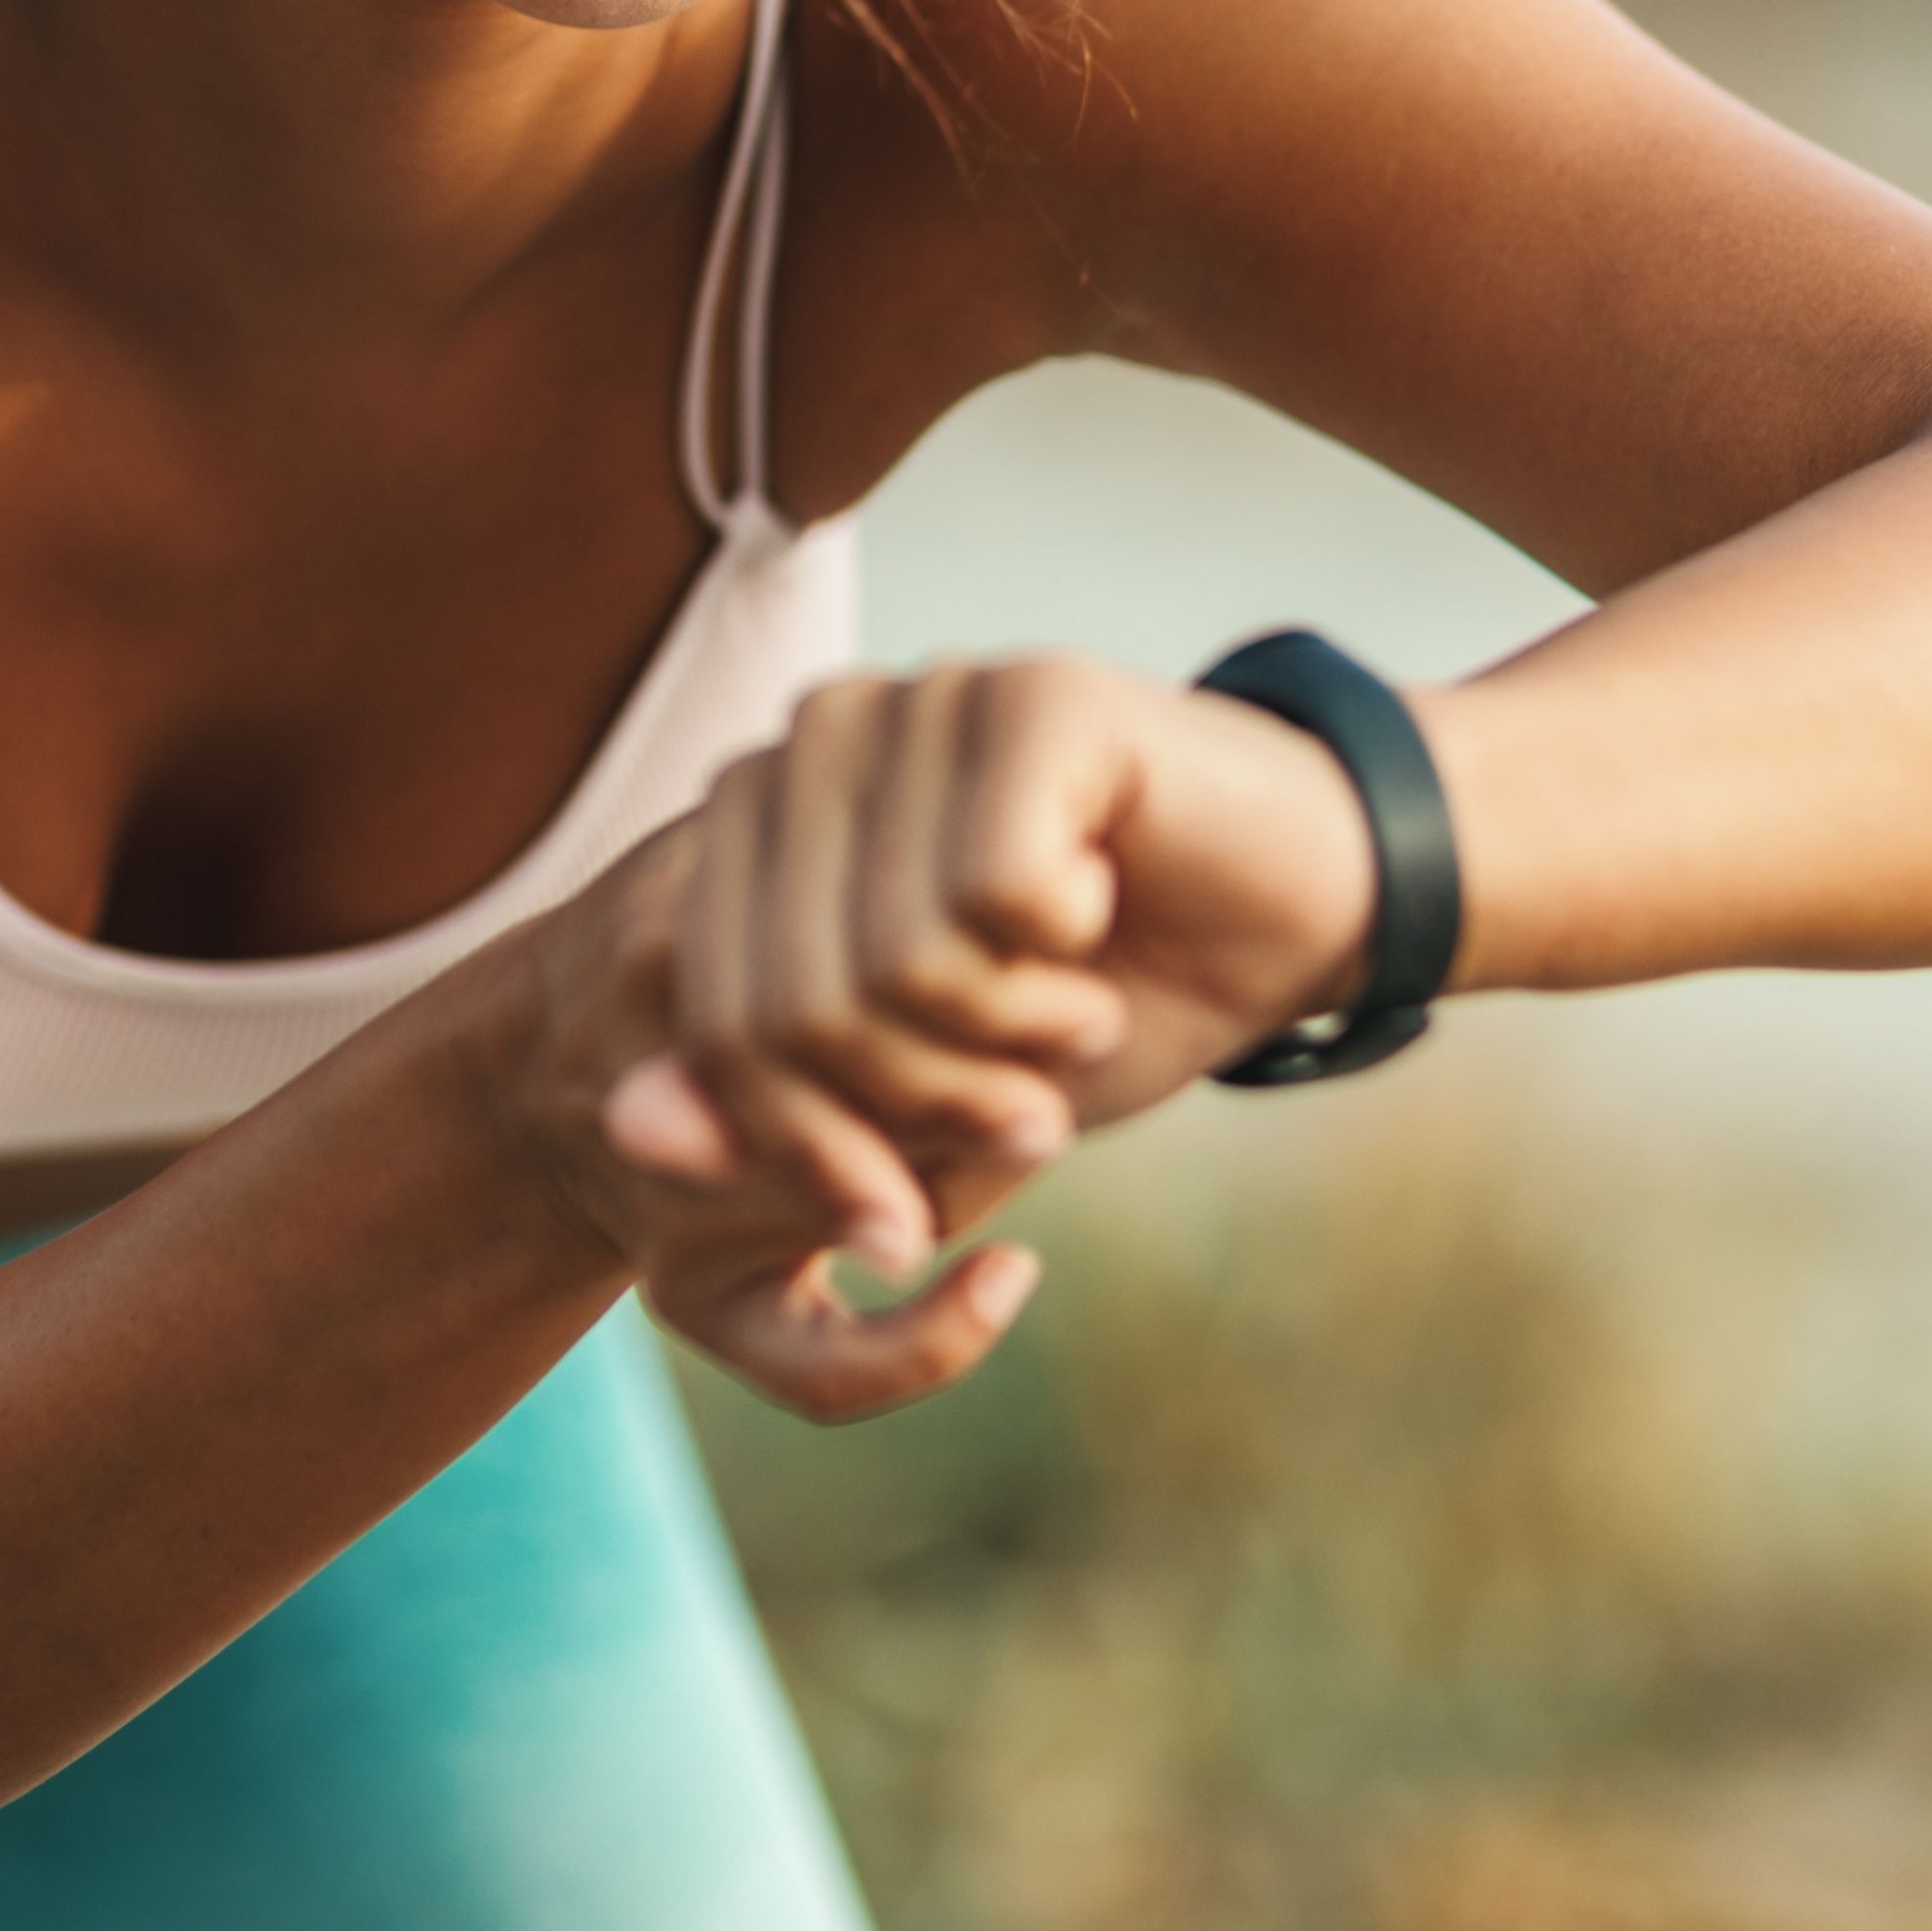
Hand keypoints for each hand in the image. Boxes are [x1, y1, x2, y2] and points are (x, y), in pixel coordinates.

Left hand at [507, 652, 1394, 1417]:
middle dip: (913, 1116)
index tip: (897, 1234)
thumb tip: (629, 1125)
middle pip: (787, 1008)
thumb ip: (779, 1125)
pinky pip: (989, 898)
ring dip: (1002, 1046)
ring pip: (883, 966)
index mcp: (757, 817)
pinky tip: (1102, 916)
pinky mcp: (1029, 696)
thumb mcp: (923, 1104)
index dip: (805, 1160)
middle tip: (1027, 1120)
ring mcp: (918, 698)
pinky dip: (1061, 962)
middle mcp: (815, 735)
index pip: (715, 1026)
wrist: (1303, 911)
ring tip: (1068, 1012)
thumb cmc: (1099, 1001)